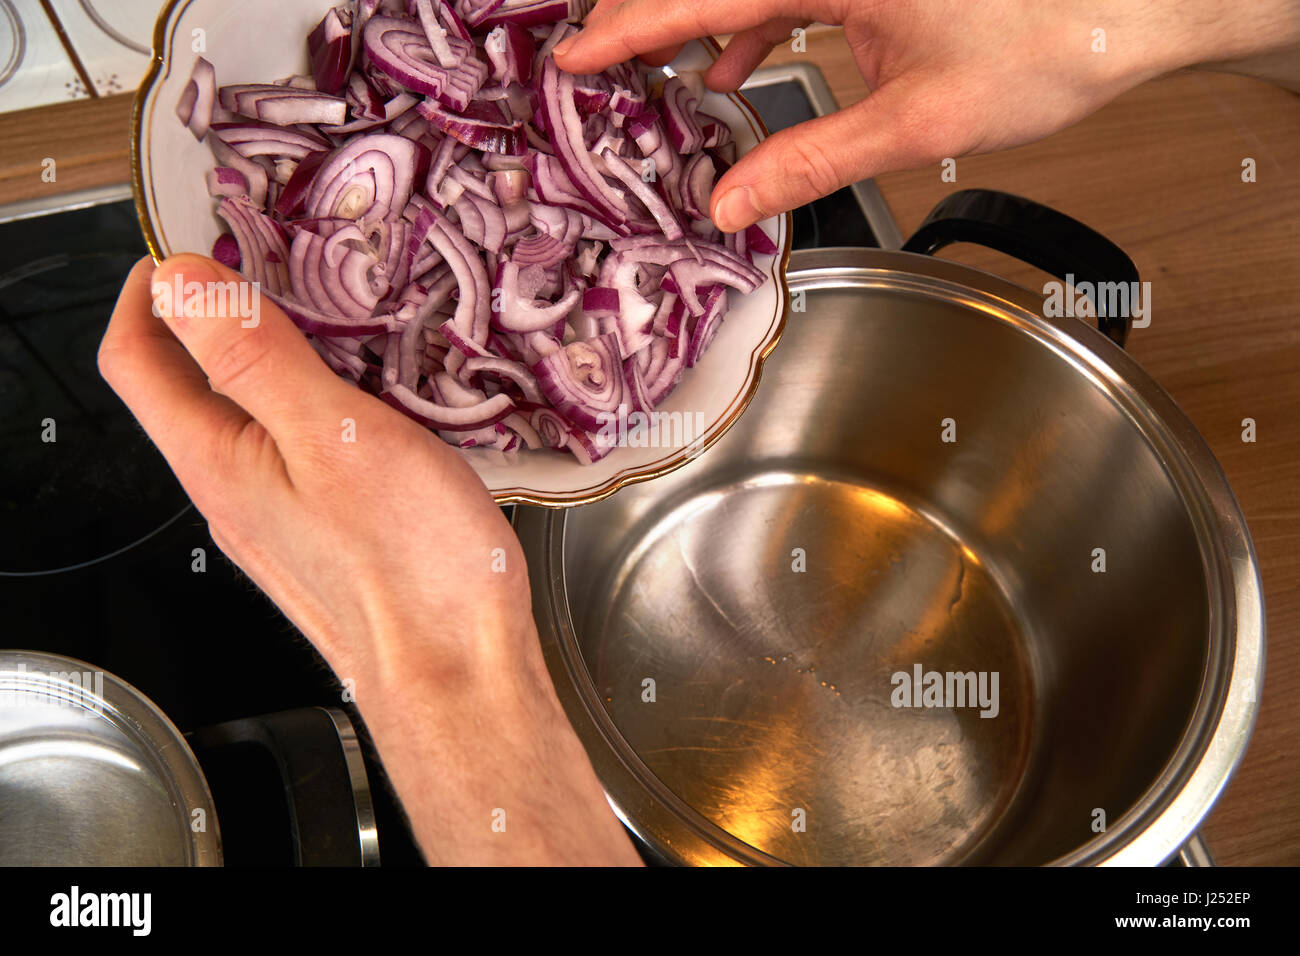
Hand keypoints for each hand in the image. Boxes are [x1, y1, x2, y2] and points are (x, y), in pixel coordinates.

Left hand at [99, 254, 641, 864]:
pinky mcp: (323, 536)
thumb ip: (252, 357)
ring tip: (329, 323)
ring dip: (268, 361)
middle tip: (274, 270)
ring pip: (245, 420)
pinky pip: (293, 454)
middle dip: (212, 318)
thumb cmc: (409, 566)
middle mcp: (231, 493)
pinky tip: (369, 401)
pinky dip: (312, 406)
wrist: (458, 673)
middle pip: (185, 388)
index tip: (190, 247)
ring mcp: (276, 519)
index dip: (146, 291)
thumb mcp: (331, 436)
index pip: (134, 361)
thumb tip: (186, 280)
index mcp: (216, 460)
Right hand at [556, 0, 1299, 231]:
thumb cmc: (1044, 46)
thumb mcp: (913, 120)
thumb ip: (811, 161)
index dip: (632, 27)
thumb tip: (734, 203)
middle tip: (599, 62)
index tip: (576, 54)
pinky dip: (754, 27)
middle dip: (653, 18)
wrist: (1125, 13)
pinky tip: (735, 68)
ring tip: (655, 73)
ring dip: (701, 25)